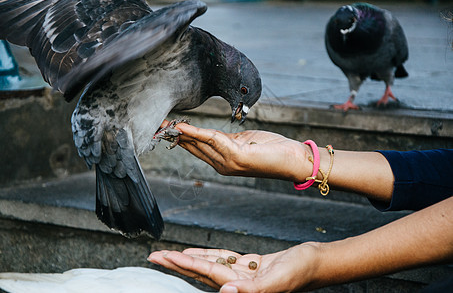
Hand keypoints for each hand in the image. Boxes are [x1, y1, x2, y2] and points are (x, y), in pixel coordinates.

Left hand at [148, 243, 319, 292]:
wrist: (317, 264)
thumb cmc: (302, 273)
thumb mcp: (278, 281)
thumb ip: (252, 290)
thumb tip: (224, 292)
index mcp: (241, 287)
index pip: (205, 273)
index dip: (182, 264)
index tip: (162, 256)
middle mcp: (237, 283)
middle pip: (200, 271)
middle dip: (176, 264)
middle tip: (154, 256)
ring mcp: (243, 275)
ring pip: (210, 265)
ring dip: (189, 259)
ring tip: (170, 254)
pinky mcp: (250, 267)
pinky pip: (225, 260)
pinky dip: (210, 254)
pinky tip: (198, 252)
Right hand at [170, 122, 310, 182]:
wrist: (294, 160)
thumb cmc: (273, 150)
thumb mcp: (245, 142)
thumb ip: (227, 140)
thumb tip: (212, 135)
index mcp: (223, 162)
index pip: (197, 148)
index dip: (181, 137)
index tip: (167, 127)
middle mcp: (222, 165)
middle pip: (193, 147)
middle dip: (176, 135)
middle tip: (159, 124)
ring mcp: (228, 163)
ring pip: (198, 143)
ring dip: (181, 132)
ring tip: (166, 123)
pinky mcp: (236, 157)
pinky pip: (211, 139)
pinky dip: (196, 131)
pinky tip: (184, 126)